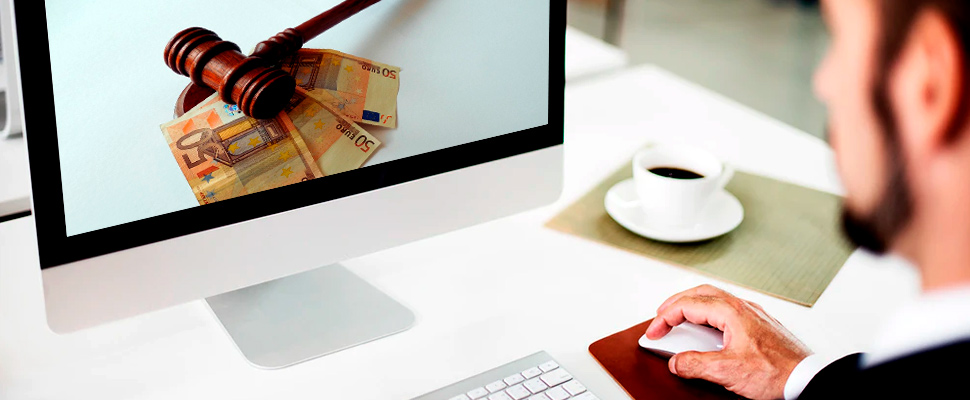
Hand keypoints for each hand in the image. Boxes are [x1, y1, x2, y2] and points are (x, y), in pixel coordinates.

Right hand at [645, 285, 811, 399]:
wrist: (808, 379)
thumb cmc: (778, 372)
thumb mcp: (727, 371)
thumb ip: (696, 364)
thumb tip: (677, 362)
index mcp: (732, 312)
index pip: (688, 305)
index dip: (664, 318)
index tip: (654, 333)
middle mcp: (743, 307)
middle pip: (700, 293)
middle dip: (675, 303)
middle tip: (660, 318)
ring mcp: (752, 315)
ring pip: (715, 299)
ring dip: (692, 307)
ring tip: (679, 321)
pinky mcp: (759, 326)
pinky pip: (727, 311)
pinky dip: (708, 315)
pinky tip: (707, 331)